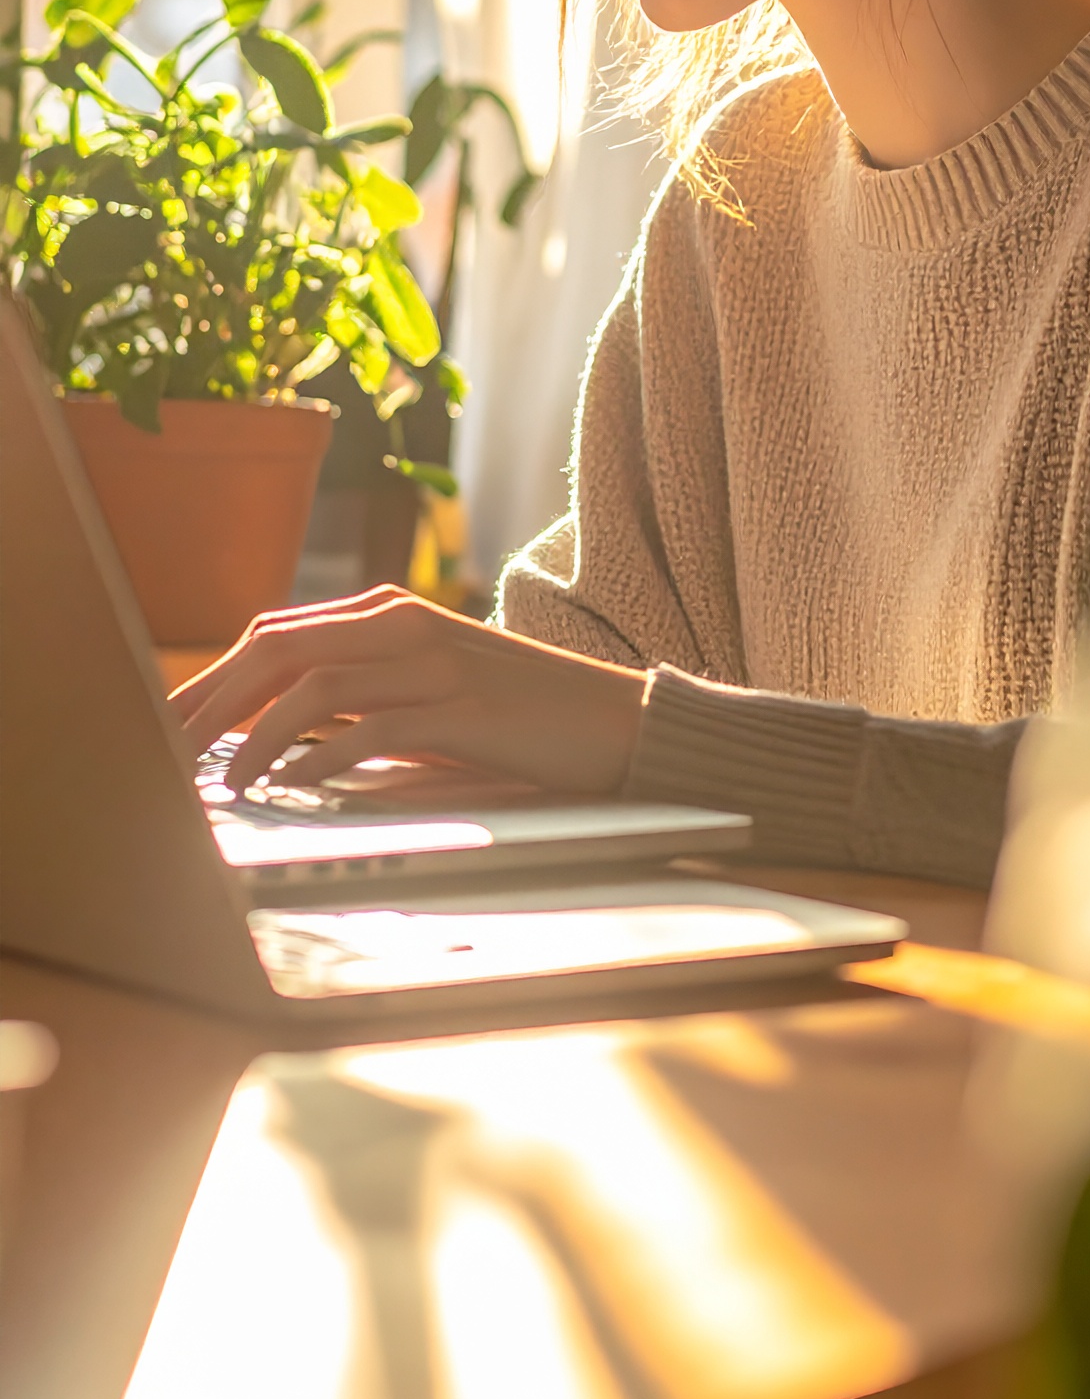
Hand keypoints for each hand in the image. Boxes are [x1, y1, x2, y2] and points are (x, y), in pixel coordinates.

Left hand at [171, 585, 646, 798]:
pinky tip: (295, 785)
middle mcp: (402, 623)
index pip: (274, 635)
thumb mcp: (428, 693)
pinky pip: (369, 726)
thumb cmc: (516, 715)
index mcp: (388, 613)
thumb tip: (272, 733)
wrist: (615, 720)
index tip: (168, 725)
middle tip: (165, 752)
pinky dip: (320, 756)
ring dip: (255, 736)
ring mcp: (432, 659)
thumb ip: (360, 697)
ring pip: (312, 683)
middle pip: (276, 648)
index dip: (212, 680)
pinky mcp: (460, 705)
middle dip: (210, 702)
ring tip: (223, 784)